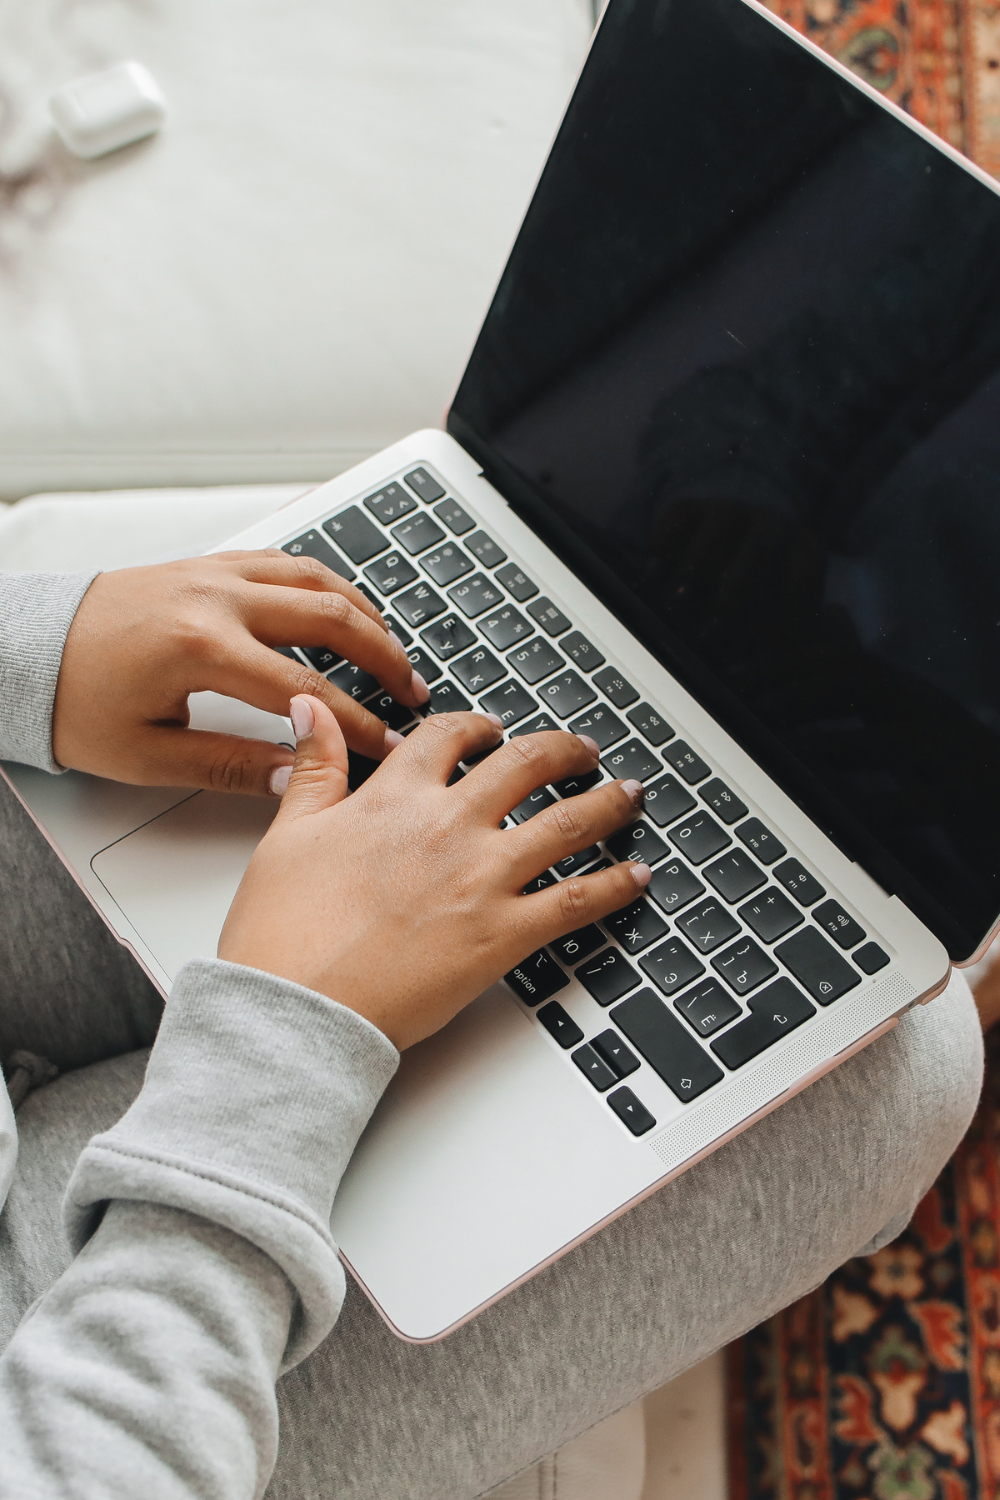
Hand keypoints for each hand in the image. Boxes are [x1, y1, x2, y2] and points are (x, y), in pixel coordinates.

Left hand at [52, 551, 428, 794]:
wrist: (22, 649)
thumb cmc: (72, 700)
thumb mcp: (147, 754)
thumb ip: (231, 765)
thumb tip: (299, 776)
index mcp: (201, 648)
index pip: (307, 692)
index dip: (360, 723)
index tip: (391, 745)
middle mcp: (216, 598)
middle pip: (331, 619)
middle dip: (384, 657)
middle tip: (414, 690)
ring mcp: (214, 572)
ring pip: (316, 579)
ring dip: (365, 614)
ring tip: (393, 650)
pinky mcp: (207, 563)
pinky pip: (285, 561)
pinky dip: (326, 583)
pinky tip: (345, 607)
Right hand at [219, 697, 650, 1048]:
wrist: (297, 1007)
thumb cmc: (285, 934)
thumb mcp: (288, 834)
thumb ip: (316, 767)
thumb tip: (313, 712)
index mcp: (395, 798)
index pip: (449, 737)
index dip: (477, 726)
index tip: (491, 730)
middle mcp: (449, 827)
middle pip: (526, 766)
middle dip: (563, 752)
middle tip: (583, 752)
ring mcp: (482, 878)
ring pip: (567, 823)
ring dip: (608, 804)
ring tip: (629, 796)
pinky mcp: (504, 934)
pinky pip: (578, 901)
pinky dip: (616, 884)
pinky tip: (637, 875)